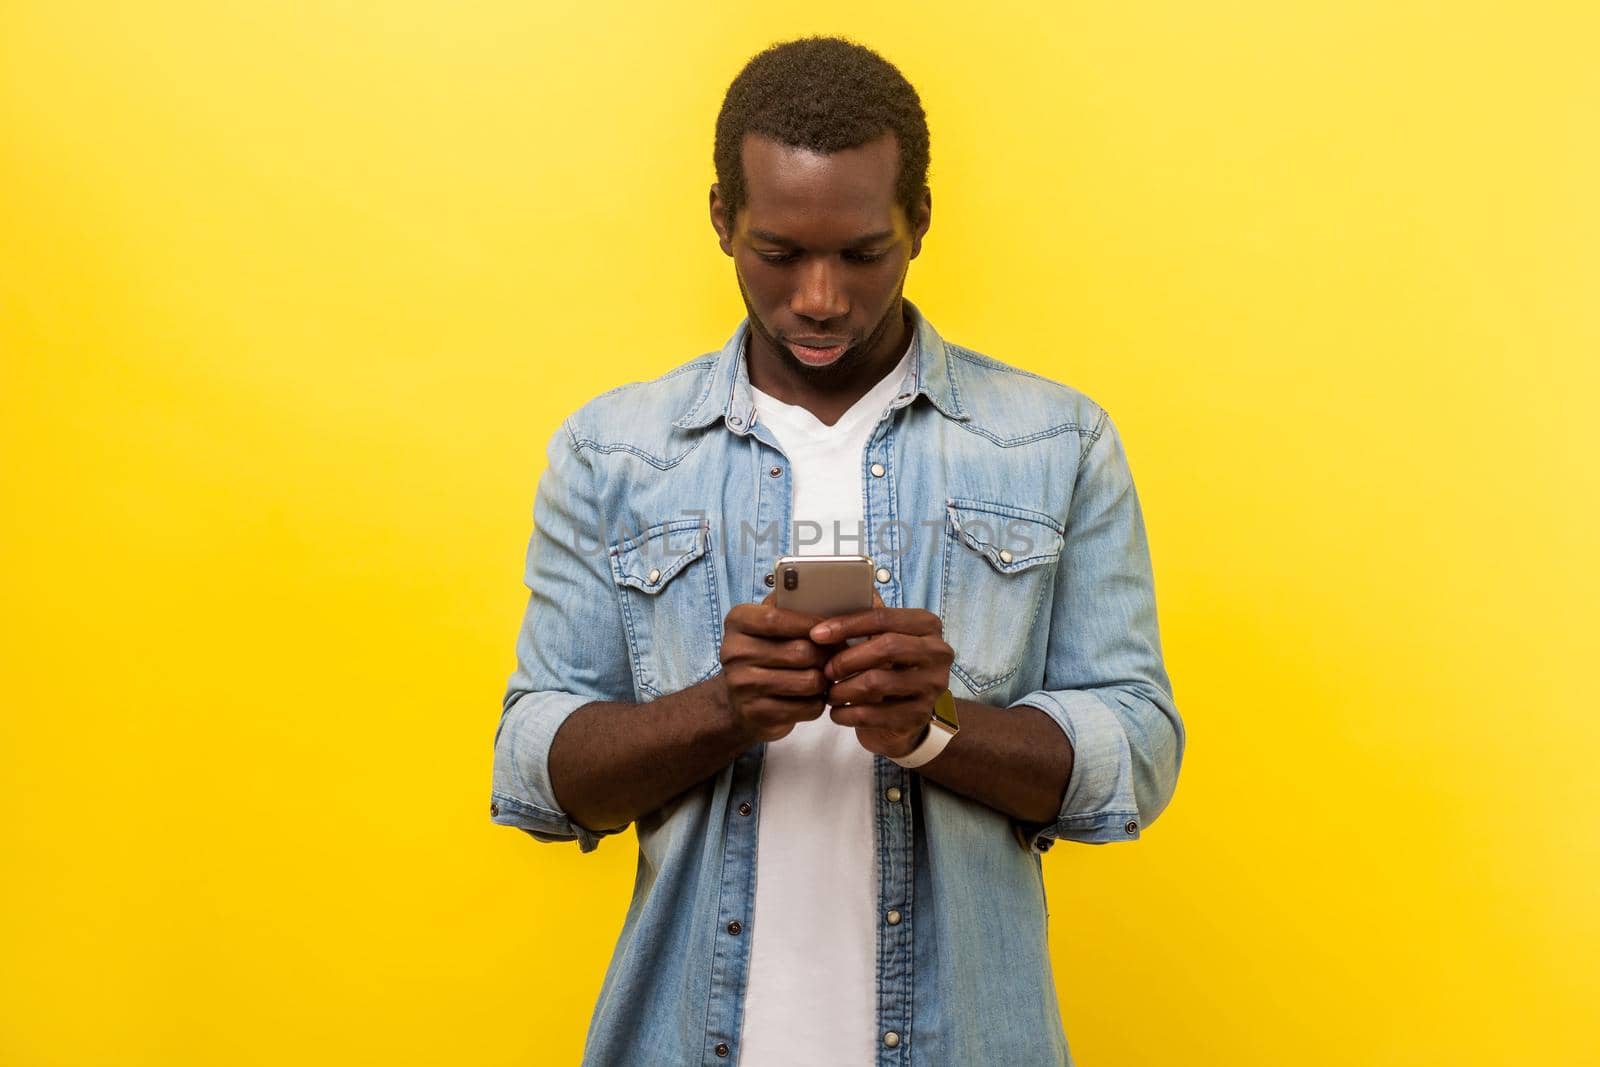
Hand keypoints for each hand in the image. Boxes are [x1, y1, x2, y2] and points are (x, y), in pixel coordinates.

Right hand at [718, 594, 831, 742]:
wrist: (737, 702)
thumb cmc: (763, 654)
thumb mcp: (767, 624)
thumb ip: (789, 605)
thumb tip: (826, 592)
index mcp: (737, 623)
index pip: (776, 618)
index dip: (810, 623)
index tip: (831, 626)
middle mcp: (734, 653)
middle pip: (800, 652)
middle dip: (827, 655)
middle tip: (838, 655)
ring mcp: (743, 686)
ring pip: (809, 681)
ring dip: (825, 680)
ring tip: (825, 675)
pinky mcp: (757, 713)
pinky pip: (807, 707)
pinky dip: (818, 702)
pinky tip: (813, 696)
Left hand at [809, 591, 954, 758]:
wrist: (909, 715)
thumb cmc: (890, 667)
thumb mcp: (884, 639)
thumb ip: (867, 619)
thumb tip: (835, 598)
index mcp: (927, 625)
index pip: (883, 617)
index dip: (847, 624)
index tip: (817, 634)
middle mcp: (938, 653)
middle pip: (886, 647)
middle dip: (847, 659)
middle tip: (826, 670)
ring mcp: (932, 686)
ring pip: (877, 682)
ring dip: (844, 689)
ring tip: (830, 693)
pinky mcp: (920, 716)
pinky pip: (874, 714)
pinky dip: (848, 713)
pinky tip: (837, 712)